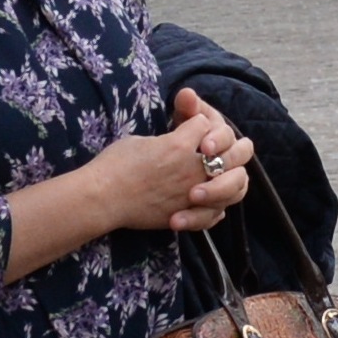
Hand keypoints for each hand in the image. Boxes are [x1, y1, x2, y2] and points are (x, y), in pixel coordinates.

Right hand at [99, 89, 253, 234]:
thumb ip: (166, 138)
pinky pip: (217, 212)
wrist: (103, 199)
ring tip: (224, 175)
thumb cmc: (114, 165)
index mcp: (179, 144)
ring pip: (235, 184)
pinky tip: (212, 203)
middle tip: (219, 147)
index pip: (205, 123)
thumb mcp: (140, 140)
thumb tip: (175, 141)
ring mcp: (194, 193)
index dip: (199, 122)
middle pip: (232, 151)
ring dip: (233, 177)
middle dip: (229, 144)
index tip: (192, 124)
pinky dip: (218, 207)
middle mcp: (192, 168)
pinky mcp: (188, 214)